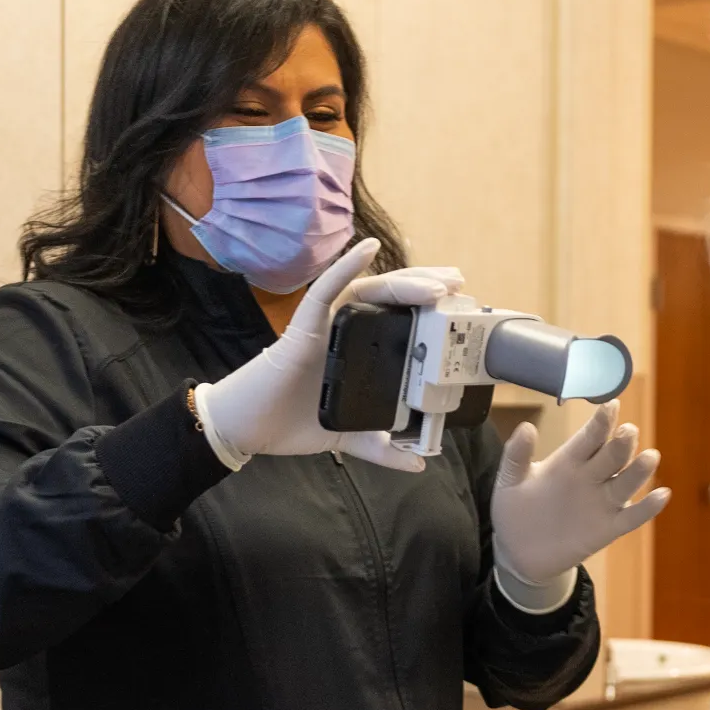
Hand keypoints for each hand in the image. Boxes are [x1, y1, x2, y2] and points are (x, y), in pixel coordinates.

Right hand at [193, 238, 461, 471]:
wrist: (247, 428)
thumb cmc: (289, 421)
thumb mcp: (347, 437)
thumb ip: (381, 447)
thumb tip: (418, 463)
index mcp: (358, 351)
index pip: (399, 321)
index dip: (430, 311)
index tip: (462, 310)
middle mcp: (344, 331)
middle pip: (392, 299)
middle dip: (427, 287)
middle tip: (460, 283)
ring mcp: (325, 326)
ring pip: (369, 290)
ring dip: (405, 280)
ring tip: (438, 280)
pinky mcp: (303, 327)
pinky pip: (325, 290)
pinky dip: (346, 266)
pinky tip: (367, 247)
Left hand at [491, 403, 669, 586]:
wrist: (519, 552)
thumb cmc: (515, 511)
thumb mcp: (510, 481)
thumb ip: (517, 456)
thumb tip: (526, 427)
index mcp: (569, 460)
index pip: (590, 436)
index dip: (602, 422)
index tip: (611, 406)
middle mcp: (591, 477)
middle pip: (613, 456)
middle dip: (622, 443)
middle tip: (628, 431)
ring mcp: (602, 502)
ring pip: (626, 483)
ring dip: (639, 471)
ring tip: (650, 457)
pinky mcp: (608, 528)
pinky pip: (632, 517)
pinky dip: (648, 508)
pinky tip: (662, 495)